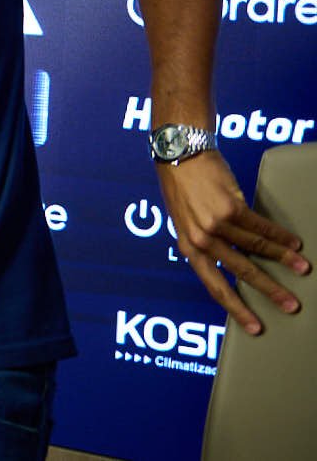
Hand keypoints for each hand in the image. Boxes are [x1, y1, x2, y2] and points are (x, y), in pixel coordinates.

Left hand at [157, 152, 308, 332]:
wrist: (178, 156)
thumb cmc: (182, 189)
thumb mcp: (186, 222)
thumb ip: (206, 242)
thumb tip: (235, 260)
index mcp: (187, 248)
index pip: (214, 285)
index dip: (236, 308)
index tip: (254, 326)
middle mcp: (200, 240)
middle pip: (241, 272)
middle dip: (269, 291)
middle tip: (291, 306)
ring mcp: (214, 224)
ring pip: (256, 249)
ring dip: (284, 259)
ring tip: (303, 268)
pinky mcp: (230, 208)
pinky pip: (261, 227)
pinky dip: (280, 235)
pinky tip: (295, 242)